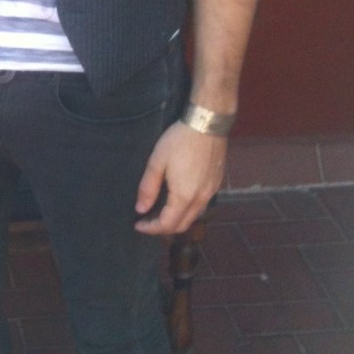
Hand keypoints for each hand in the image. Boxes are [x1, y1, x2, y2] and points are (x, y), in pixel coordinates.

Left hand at [134, 119, 225, 234]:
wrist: (207, 124)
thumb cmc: (179, 141)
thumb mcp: (157, 161)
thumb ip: (148, 188)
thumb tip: (140, 209)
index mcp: (184, 196)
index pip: (167, 224)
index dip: (151, 228)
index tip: (137, 225)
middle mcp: (201, 199)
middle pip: (182, 225)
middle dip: (163, 228)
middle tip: (147, 220)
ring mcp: (211, 192)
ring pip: (194, 216)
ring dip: (177, 219)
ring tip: (160, 212)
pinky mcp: (216, 183)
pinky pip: (201, 205)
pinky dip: (188, 210)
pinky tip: (178, 199)